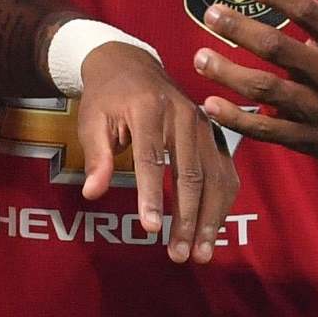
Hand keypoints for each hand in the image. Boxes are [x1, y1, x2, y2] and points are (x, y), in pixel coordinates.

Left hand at [76, 42, 240, 264]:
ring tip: (199, 252)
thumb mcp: (92, 119)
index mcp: (148, 107)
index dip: (151, 195)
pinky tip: (212, 230)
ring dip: (209, 218)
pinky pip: (224, 171)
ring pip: (214, 176)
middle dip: (186, 218)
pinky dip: (222, 203)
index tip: (150, 228)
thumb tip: (93, 193)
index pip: (151, 157)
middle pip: (190, 173)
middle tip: (179, 254)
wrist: (130, 62)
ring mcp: (203, 123)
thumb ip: (96, 155)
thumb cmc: (107, 95)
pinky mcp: (213, 132)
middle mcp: (182, 114)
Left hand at [193, 0, 317, 177]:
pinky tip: (209, 105)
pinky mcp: (306, 139)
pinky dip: (237, 121)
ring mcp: (317, 111)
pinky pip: (267, 131)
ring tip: (199, 57)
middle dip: (242, 31)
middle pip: (280, 51)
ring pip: (266, 92)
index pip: (310, 15)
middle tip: (210, 13)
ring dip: (230, 75)